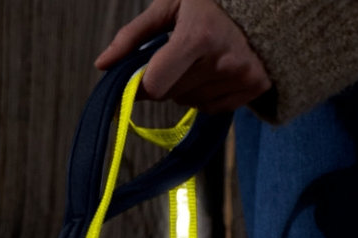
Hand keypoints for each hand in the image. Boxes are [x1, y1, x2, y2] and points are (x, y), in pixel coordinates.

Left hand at [96, 0, 272, 114]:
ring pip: (190, 103)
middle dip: (166, 78)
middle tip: (180, 53)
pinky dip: (207, 94)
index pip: (155, 86)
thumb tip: (101, 65)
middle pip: (170, 95)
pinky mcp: (255, 86)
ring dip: (187, 87)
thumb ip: (132, 36)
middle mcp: (223, 60)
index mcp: (198, 36)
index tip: (141, 72)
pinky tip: (217, 68)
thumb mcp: (169, 5)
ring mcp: (242, 75)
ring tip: (203, 56)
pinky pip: (213, 108)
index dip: (142, 83)